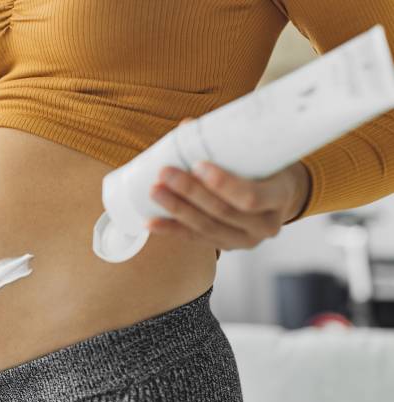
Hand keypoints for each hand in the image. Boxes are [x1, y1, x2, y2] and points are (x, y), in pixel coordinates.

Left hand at [145, 117, 310, 251]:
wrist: (278, 193)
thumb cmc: (267, 166)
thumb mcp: (258, 152)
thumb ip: (227, 142)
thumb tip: (187, 126)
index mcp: (279, 198)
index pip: (250, 197)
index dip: (223, 184)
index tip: (197, 164)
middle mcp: (265, 226)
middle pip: (222, 212)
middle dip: (190, 192)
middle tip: (165, 173)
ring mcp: (245, 240)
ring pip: (206, 227)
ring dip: (176, 209)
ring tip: (154, 191)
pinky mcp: (226, 246)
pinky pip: (195, 239)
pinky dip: (171, 229)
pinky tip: (150, 222)